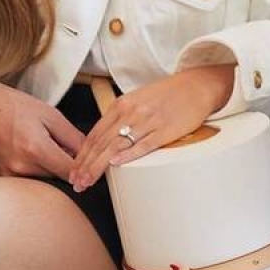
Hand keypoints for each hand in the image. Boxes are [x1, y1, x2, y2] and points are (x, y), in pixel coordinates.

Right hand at [0, 80, 84, 179]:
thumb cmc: (13, 106)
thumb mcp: (49, 114)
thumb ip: (72, 137)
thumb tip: (88, 155)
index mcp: (36, 149)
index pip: (70, 173)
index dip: (83, 170)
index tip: (88, 164)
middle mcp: (20, 168)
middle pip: (57, 180)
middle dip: (66, 168)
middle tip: (62, 148)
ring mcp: (6, 177)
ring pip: (42, 183)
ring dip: (49, 171)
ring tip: (42, 148)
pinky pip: (25, 183)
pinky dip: (33, 173)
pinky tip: (28, 155)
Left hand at [69, 65, 234, 191]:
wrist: (196, 86)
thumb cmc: (168, 94)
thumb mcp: (138, 99)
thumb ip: (121, 117)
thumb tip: (105, 140)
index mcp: (122, 104)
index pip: (95, 134)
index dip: (81, 155)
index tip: (73, 171)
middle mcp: (131, 111)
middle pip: (101, 142)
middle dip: (85, 165)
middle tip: (76, 182)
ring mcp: (147, 120)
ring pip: (117, 146)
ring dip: (99, 166)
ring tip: (89, 181)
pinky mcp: (165, 130)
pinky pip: (143, 144)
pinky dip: (128, 155)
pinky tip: (116, 164)